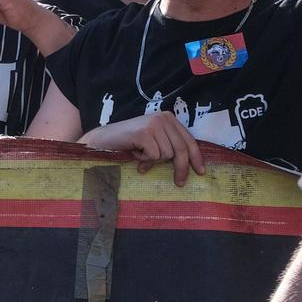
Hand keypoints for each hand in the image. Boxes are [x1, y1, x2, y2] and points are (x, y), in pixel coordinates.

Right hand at [82, 111, 207, 185]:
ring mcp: (153, 124)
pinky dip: (144, 160)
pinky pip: (154, 156)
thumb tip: (187, 164)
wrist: (101, 140)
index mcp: (168, 118)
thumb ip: (168, 145)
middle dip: (181, 168)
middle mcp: (163, 118)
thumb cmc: (127, 143)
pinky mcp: (144, 133)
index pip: (189, 139)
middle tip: (179, 182)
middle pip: (182, 149)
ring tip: (139, 155)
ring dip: (152, 160)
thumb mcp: (152, 141)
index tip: (200, 171)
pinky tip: (134, 153)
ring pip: (167, 154)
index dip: (196, 157)